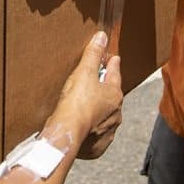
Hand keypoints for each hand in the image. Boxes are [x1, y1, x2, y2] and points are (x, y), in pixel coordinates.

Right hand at [42, 32, 123, 161]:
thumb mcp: (84, 72)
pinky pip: (98, 136)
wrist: (67, 134)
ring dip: (100, 112)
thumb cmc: (76, 102)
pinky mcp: (98, 147)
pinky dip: (93, 131)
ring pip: (106, 118)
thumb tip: (102, 36)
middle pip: (111, 97)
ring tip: (88, 108)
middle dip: (106, 90)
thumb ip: (93, 54)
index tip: (113, 59)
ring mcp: (108, 132)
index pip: (115, 75)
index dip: (112, 65)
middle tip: (97, 83)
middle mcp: (116, 114)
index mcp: (114, 95)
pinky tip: (84, 128)